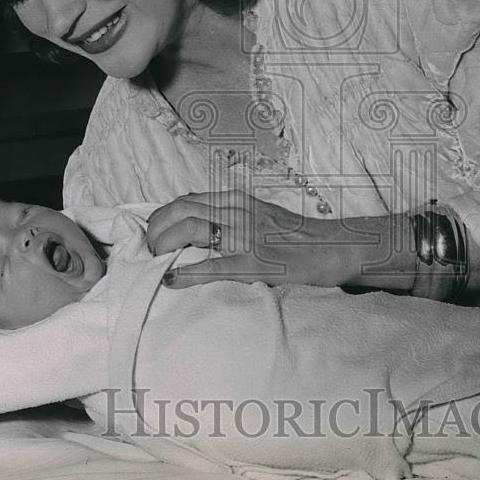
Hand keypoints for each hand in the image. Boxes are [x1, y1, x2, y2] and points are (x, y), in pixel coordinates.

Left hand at [147, 189, 337, 287]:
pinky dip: (188, 271)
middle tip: (148, 249)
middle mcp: (238, 212)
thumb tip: (198, 225)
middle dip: (156, 229)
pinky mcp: (255, 262)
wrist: (331, 247)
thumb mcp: (260, 214)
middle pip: (181, 210)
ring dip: (165, 245)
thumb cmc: (296, 235)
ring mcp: (246, 236)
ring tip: (155, 261)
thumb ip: (232, 216)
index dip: (162, 216)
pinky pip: (214, 265)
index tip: (152, 232)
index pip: (187, 200)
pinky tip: (172, 279)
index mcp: (237, 201)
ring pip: (191, 229)